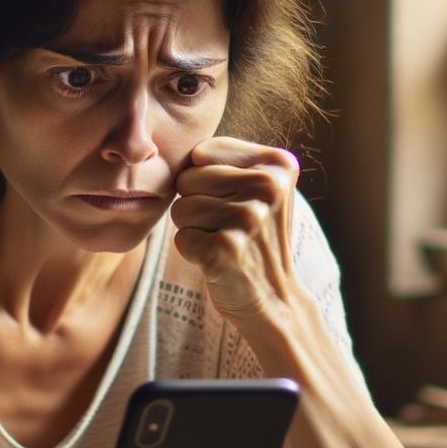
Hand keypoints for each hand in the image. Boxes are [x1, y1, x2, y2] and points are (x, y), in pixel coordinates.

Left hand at [170, 136, 301, 322]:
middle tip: (228, 227)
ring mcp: (249, 219)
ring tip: (224, 242)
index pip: (202, 152)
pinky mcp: (227, 250)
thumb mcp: (259, 188)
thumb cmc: (254, 236)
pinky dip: (192, 252)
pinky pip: (180, 238)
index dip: (204, 179)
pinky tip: (219, 260)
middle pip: (188, 179)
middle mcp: (268, 187)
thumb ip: (224, 160)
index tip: (232, 201)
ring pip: (180, 209)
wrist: (275, 298)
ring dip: (193, 229)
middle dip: (196, 204)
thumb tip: (168, 150)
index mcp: (278, 163)